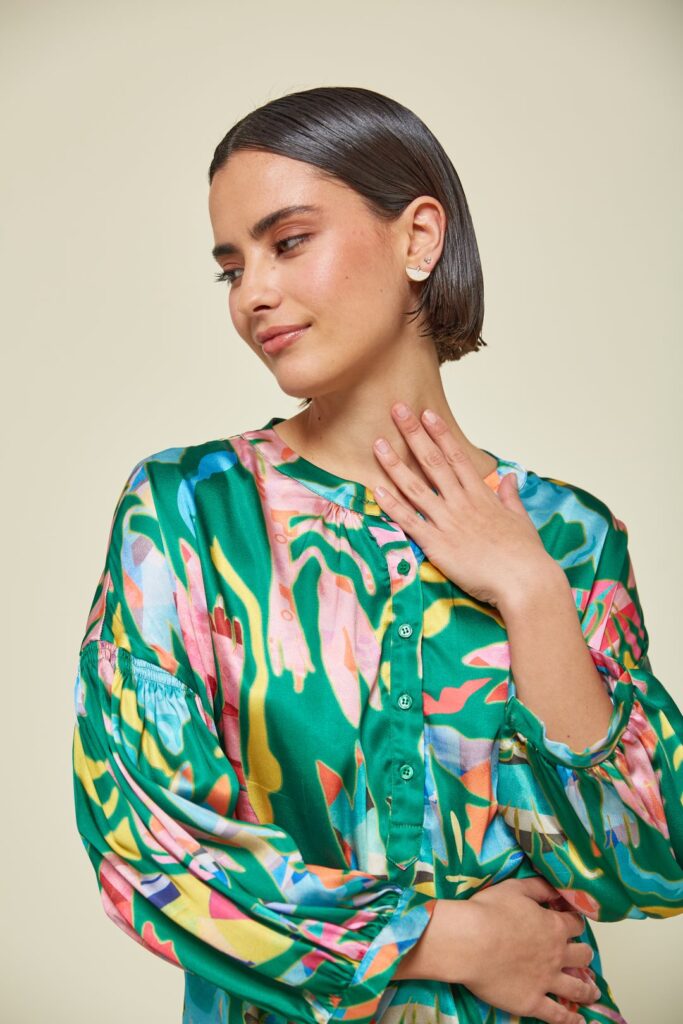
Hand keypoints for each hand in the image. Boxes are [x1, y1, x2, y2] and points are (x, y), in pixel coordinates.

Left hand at [371, 403, 552, 608]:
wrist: (525, 581)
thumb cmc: (526, 554)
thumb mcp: (521, 519)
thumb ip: (511, 496)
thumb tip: (510, 478)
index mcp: (482, 495)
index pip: (456, 456)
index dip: (440, 434)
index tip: (426, 414)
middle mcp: (462, 503)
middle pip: (433, 461)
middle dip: (413, 434)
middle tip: (397, 410)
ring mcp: (448, 522)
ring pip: (415, 487)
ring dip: (395, 464)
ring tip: (378, 444)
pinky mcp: (437, 545)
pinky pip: (409, 521)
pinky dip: (392, 505)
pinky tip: (376, 489)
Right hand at [456, 878, 601, 1022]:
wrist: (470, 941)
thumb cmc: (488, 911)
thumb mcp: (515, 888)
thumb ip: (539, 887)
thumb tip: (555, 889)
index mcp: (554, 927)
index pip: (575, 924)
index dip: (574, 922)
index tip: (572, 924)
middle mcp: (557, 955)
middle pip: (582, 956)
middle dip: (584, 955)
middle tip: (583, 957)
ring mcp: (546, 981)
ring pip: (577, 988)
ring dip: (587, 990)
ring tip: (592, 993)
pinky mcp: (532, 1002)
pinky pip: (558, 1016)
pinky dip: (571, 1021)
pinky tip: (579, 1023)